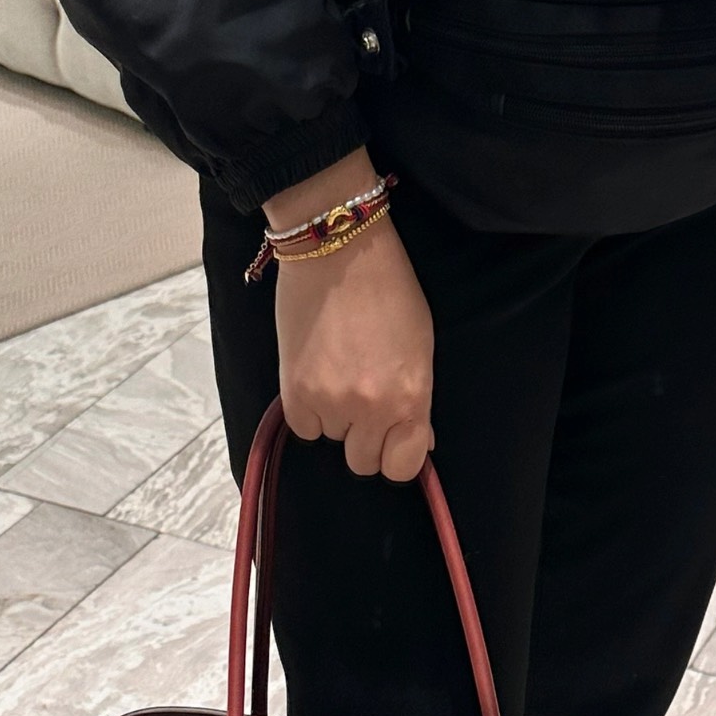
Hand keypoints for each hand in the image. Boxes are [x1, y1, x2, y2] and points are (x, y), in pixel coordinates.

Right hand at [263, 151, 434, 482]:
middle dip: (365, 437)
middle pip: (364, 462)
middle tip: (362, 398)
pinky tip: (316, 377)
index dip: (396, 455)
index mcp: (410, 399)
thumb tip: (418, 442)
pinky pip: (304, 429)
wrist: (337, 248)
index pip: (402, 468)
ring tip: (338, 373)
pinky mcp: (295, 393)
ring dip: (335, 418)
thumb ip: (417, 401)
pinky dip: (309, 411)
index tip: (391, 439)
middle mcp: (372, 409)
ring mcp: (331, 403)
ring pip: (332, 440)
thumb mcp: (420, 347)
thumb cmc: (388, 290)